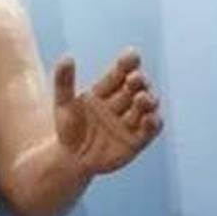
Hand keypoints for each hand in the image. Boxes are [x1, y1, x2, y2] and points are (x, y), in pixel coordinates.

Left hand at [54, 47, 162, 175]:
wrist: (71, 160)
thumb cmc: (67, 129)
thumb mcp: (63, 104)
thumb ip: (64, 81)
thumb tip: (67, 57)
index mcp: (105, 91)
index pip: (119, 73)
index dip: (127, 63)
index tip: (132, 55)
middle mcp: (121, 103)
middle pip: (136, 87)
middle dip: (139, 81)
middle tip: (134, 78)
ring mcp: (130, 121)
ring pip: (146, 106)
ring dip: (148, 100)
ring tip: (142, 97)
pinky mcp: (137, 140)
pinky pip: (150, 129)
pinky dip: (153, 123)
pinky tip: (150, 118)